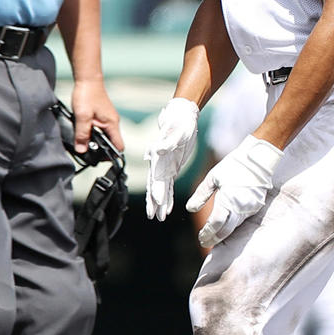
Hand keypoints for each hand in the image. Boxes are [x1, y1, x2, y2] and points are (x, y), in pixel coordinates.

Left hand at [71, 78, 122, 154]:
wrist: (87, 79)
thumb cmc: (87, 94)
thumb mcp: (82, 117)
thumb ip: (82, 134)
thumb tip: (81, 150)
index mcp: (112, 124)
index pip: (118, 146)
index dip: (110, 155)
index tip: (99, 159)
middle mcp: (112, 123)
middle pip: (111, 143)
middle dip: (100, 149)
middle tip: (88, 153)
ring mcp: (107, 119)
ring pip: (104, 136)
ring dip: (95, 141)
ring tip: (84, 143)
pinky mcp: (101, 116)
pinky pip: (99, 129)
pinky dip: (92, 134)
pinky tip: (83, 133)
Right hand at [145, 98, 199, 220]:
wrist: (181, 117)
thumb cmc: (178, 122)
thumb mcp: (175, 131)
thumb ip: (166, 142)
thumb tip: (156, 150)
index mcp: (158, 157)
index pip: (156, 177)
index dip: (157, 190)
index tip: (157, 203)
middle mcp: (159, 164)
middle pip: (155, 186)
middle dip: (154, 202)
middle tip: (153, 216)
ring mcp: (164, 167)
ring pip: (161, 189)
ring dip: (160, 203)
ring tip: (159, 217)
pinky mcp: (171, 168)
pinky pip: (169, 186)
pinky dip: (167, 197)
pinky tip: (167, 207)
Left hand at [188, 134, 282, 247]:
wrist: (258, 159)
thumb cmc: (233, 165)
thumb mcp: (213, 177)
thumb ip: (201, 194)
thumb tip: (190, 209)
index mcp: (228, 199)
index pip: (216, 223)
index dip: (207, 232)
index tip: (200, 237)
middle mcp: (241, 207)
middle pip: (226, 230)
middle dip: (214, 237)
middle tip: (204, 242)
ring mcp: (250, 208)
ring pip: (234, 226)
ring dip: (223, 232)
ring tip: (212, 236)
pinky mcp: (256, 206)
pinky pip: (242, 220)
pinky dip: (232, 225)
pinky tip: (225, 226)